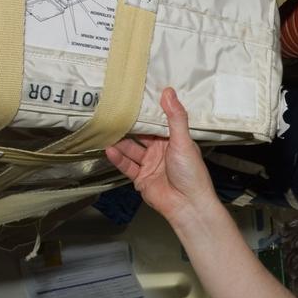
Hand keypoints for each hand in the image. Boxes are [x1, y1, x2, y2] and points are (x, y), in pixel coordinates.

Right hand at [104, 87, 218, 222]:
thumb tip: (169, 92)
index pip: (156, 123)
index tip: (131, 99)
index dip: (145, 113)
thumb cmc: (191, 173)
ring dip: (119, 142)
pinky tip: (109, 150)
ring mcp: (150, 165)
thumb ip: (175, 117)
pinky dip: (118, 158)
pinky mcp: (141, 179)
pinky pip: (127, 166)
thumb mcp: (183, 141)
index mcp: (173, 140)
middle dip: (128, 127)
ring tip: (105, 130)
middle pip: (140, 136)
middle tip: (112, 113)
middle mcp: (161, 151)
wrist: (187, 205)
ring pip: (130, 150)